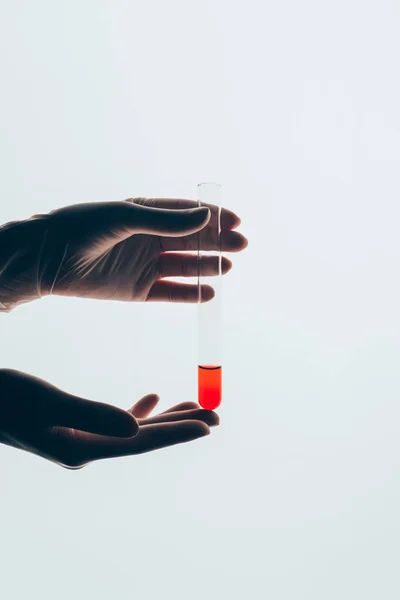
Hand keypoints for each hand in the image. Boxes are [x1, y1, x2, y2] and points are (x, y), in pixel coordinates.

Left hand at [0, 198, 246, 310]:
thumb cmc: (83, 227)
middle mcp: (149, 239)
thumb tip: (205, 218)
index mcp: (146, 213)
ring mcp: (145, 265)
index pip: (187, 214)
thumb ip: (166, 220)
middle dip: (217, 242)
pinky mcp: (138, 290)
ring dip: (207, 267)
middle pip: (191, 241)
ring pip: (184, 267)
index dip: (212, 217)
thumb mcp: (126, 217)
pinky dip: (189, 293)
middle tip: (241, 244)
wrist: (48, 259)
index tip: (235, 220)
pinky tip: (208, 293)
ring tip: (227, 267)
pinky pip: (170, 292)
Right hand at [0, 369, 217, 467]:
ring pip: (134, 429)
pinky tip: (151, 397)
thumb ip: (93, 416)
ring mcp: (82, 440)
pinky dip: (136, 410)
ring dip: (164, 418)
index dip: (177, 433)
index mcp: (84, 448)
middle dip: (180, 426)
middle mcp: (87, 449)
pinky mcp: (75, 427)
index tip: (209, 426)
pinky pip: (116, 421)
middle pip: (144, 438)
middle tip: (216, 415)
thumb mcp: (49, 404)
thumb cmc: (7, 399)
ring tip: (194, 406)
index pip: (142, 442)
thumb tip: (137, 431)